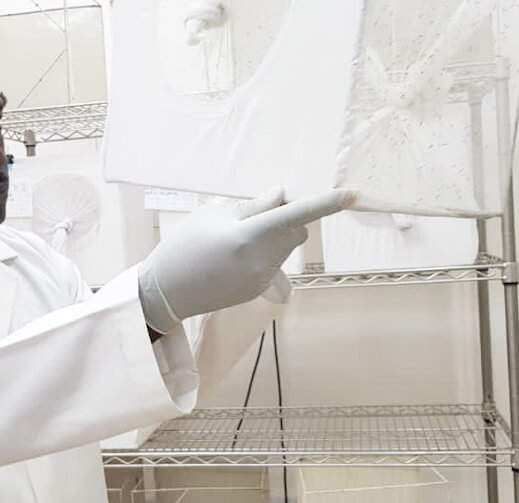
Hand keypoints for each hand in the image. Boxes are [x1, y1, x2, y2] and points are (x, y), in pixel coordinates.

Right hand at [138, 188, 358, 332]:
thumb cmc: (184, 246)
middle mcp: (261, 260)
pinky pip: (273, 261)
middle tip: (253, 213)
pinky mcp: (259, 289)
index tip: (352, 193)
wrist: (166, 293)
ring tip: (235, 239)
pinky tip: (232, 257)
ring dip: (274, 235)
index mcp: (248, 236)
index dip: (327, 203)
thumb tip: (282, 196)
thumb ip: (252, 206)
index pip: (296, 214)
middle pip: (296, 229)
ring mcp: (262, 278)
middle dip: (287, 217)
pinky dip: (263, 252)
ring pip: (286, 245)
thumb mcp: (212, 215)